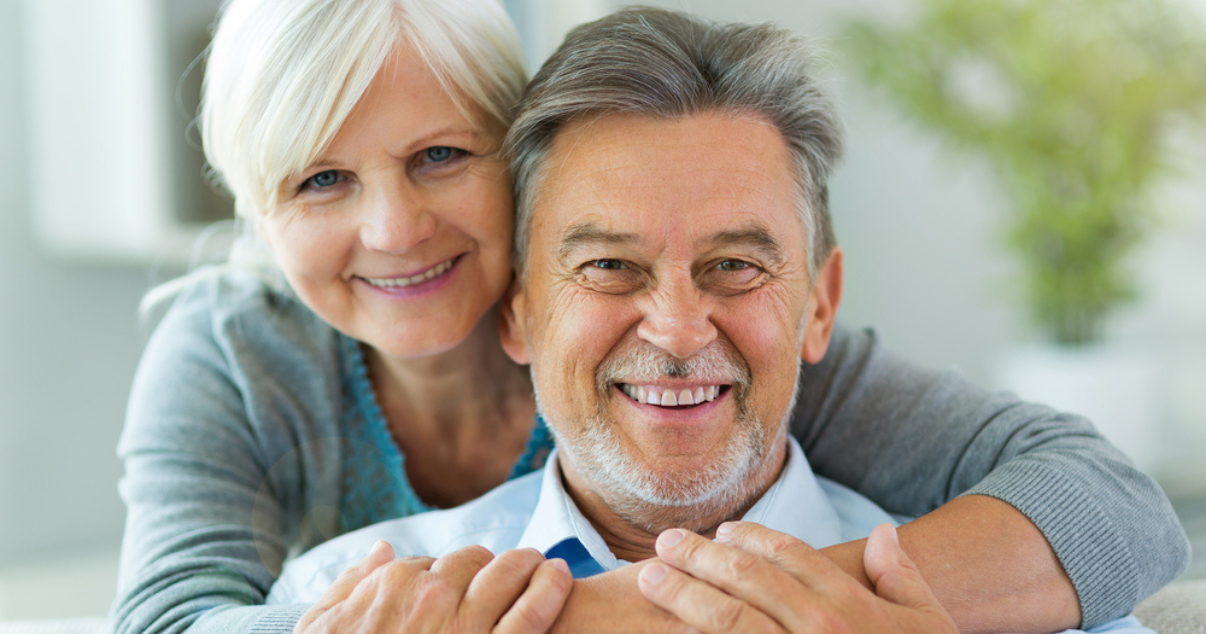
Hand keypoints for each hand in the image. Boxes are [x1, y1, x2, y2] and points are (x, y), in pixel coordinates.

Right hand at [294, 541, 572, 633]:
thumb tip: (382, 549)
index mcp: (393, 583)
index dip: (449, 574)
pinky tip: (560, 577)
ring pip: (508, 572)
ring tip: (546, 567)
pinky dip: (550, 589)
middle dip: (489, 566)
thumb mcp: (321, 628)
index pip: (435, 562)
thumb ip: (351, 584)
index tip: (459, 586)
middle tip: (509, 573)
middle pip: (476, 560)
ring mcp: (466, 623)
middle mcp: (432, 594)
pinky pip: (532, 611)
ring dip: (526, 566)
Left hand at [637, 522, 956, 633]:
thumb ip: (903, 579)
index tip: (721, 532)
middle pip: (747, 579)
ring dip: (682, 593)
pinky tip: (667, 632)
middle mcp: (820, 630)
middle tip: (665, 543)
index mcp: (853, 607)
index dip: (750, 537)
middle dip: (699, 556)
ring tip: (649, 576)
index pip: (789, 555)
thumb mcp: (928, 627)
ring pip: (726, 618)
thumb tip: (881, 533)